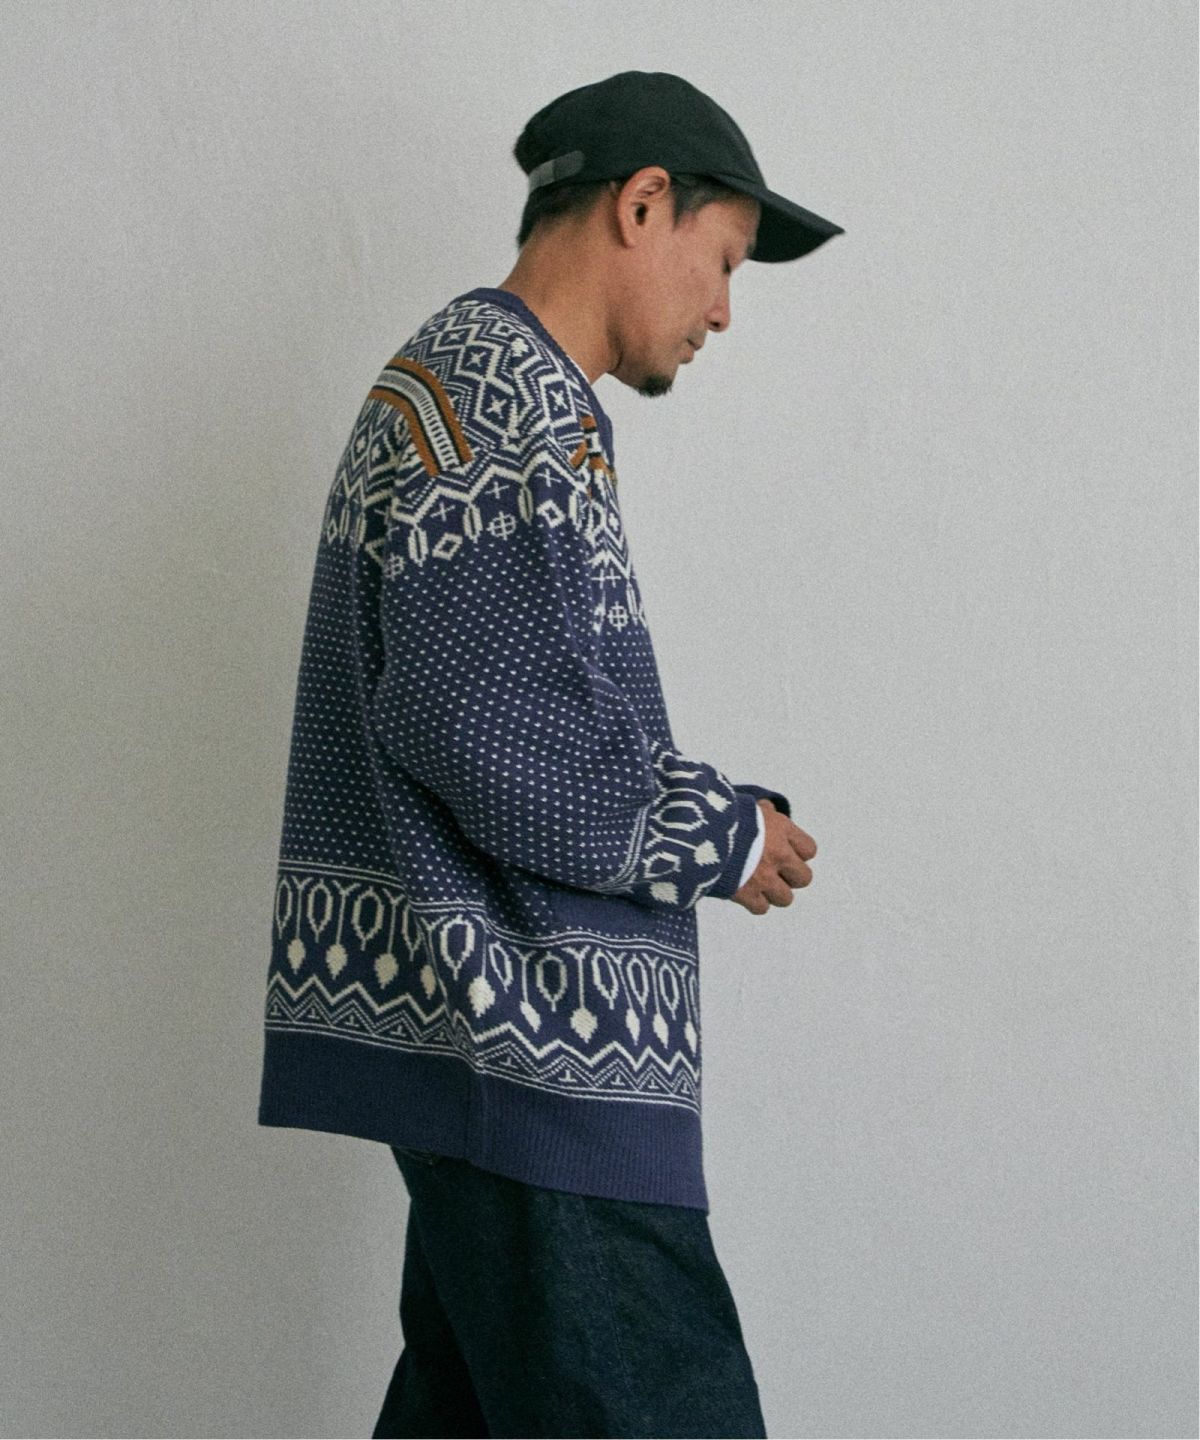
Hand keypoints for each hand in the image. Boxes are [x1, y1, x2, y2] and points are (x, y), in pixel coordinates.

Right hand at [731, 799, 816, 914]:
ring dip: (773, 893)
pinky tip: (744, 892)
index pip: (809, 849)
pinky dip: (753, 902)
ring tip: (759, 884)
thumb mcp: (745, 803)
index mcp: (781, 829)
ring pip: (785, 898)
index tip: (785, 852)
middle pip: (803, 878)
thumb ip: (762, 810)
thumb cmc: (720, 814)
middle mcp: (778, 855)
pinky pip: (761, 908)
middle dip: (791, 877)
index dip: (798, 853)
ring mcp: (764, 877)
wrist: (697, 832)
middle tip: (775, 872)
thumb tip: (767, 808)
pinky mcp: (746, 894)